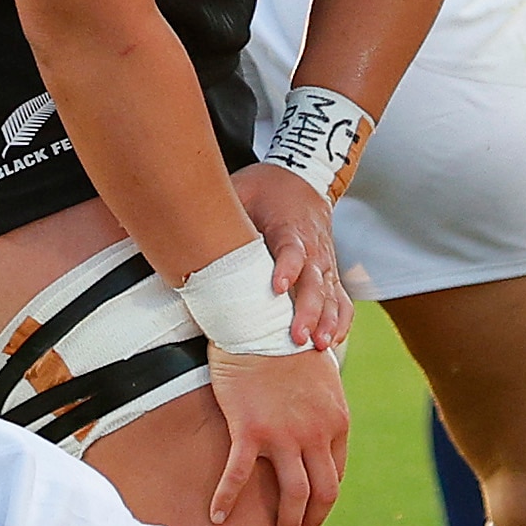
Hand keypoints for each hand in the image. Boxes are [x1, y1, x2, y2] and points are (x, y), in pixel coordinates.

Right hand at [207, 343, 348, 525]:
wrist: (260, 325)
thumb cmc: (287, 347)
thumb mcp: (322, 379)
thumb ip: (322, 409)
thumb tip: (320, 427)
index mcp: (336, 423)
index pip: (337, 474)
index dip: (325, 498)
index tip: (312, 508)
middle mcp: (316, 433)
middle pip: (323, 493)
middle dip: (313, 519)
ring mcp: (284, 435)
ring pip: (294, 494)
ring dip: (288, 522)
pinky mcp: (250, 431)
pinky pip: (240, 476)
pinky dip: (227, 500)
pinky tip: (218, 517)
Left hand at [230, 161, 353, 351]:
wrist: (303, 179)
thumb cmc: (265, 190)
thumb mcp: (240, 191)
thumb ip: (222, 212)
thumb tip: (185, 234)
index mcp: (289, 226)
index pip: (292, 249)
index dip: (287, 268)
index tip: (277, 288)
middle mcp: (314, 247)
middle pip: (316, 281)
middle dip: (309, 310)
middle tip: (297, 336)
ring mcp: (325, 262)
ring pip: (331, 294)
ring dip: (327, 321)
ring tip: (318, 347)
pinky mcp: (330, 273)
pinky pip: (341, 299)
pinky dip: (340, 321)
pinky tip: (331, 343)